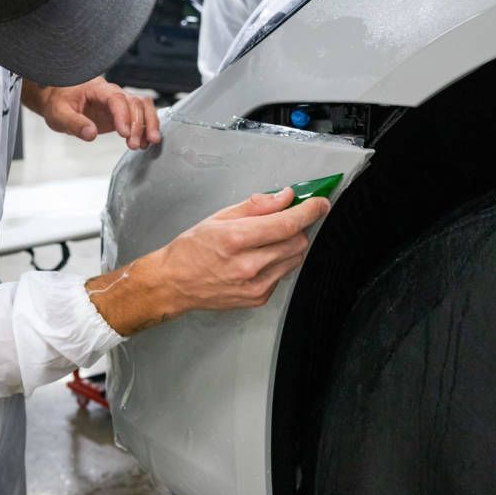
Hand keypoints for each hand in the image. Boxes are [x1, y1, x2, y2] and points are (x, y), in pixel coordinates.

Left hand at [22, 78, 159, 149]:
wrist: (59, 98)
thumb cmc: (59, 102)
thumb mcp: (59, 114)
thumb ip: (74, 123)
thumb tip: (91, 134)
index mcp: (97, 89)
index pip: (116, 99)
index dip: (123, 115)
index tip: (123, 133)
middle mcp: (112, 93)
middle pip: (135, 102)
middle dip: (138, 124)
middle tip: (134, 145)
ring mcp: (119, 103)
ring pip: (143, 107)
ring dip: (147, 125)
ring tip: (145, 145)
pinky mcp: (122, 112)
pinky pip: (141, 115)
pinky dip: (146, 127)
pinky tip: (145, 143)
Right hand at [86, 188, 330, 334]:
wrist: (174, 283)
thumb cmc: (192, 248)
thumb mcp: (219, 217)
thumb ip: (256, 206)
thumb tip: (286, 197)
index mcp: (235, 239)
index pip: (286, 223)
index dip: (309, 211)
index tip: (320, 203)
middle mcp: (247, 265)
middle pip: (297, 241)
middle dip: (298, 226)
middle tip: (287, 217)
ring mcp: (254, 285)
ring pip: (294, 258)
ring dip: (290, 244)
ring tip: (268, 239)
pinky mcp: (258, 298)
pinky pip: (282, 274)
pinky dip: (278, 261)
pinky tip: (258, 258)